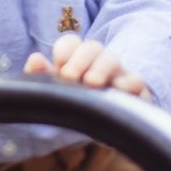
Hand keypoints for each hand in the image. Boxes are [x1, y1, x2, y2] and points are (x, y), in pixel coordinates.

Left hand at [23, 33, 148, 98]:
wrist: (105, 128)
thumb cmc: (76, 104)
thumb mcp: (57, 92)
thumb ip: (42, 76)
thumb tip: (35, 59)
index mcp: (77, 59)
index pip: (71, 42)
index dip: (64, 49)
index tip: (57, 65)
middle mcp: (98, 62)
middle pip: (92, 47)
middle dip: (79, 59)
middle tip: (68, 76)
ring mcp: (118, 74)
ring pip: (112, 58)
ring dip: (100, 68)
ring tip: (90, 83)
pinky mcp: (135, 91)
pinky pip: (136, 80)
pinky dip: (128, 82)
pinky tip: (117, 89)